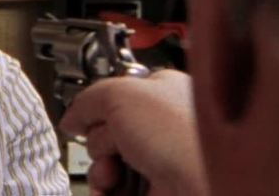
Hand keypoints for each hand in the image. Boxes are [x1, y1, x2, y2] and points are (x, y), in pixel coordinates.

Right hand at [59, 69, 207, 195]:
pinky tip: (110, 191)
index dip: (100, 107)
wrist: (207, 186)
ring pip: (111, 166)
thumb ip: (87, 100)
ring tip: (110, 174)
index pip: (119, 96)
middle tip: (110, 145)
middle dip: (98, 142)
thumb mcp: (119, 95)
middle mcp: (164, 128)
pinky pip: (118, 192)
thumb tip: (72, 119)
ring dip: (100, 171)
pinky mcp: (157, 193)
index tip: (87, 115)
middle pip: (110, 133)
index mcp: (163, 93)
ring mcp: (161, 163)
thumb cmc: (182, 136)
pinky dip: (106, 193)